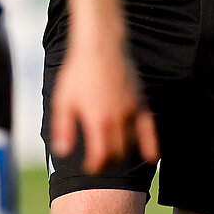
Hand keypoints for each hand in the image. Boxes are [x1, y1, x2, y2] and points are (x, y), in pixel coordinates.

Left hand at [48, 31, 158, 173]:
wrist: (99, 45)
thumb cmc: (77, 72)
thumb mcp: (62, 100)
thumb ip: (62, 128)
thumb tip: (61, 152)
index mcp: (97, 119)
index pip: (101, 155)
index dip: (95, 166)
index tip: (89, 168)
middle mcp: (118, 118)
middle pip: (117, 152)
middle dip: (108, 161)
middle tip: (100, 163)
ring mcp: (132, 111)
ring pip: (132, 143)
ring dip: (123, 153)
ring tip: (114, 155)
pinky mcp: (141, 102)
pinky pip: (149, 129)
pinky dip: (151, 145)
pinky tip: (151, 158)